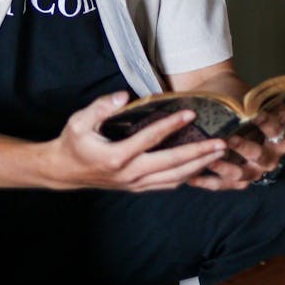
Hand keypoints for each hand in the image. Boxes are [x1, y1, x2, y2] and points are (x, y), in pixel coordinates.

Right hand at [42, 91, 227, 192]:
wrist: (63, 171)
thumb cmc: (73, 143)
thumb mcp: (78, 121)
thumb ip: (101, 107)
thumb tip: (125, 96)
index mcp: (117, 156)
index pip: (150, 139)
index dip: (171, 125)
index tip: (190, 114)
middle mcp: (130, 173)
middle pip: (172, 164)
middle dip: (198, 153)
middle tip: (220, 143)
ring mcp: (135, 183)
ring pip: (174, 178)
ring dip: (198, 166)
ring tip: (217, 154)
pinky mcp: (137, 187)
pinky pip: (167, 185)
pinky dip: (186, 177)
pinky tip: (199, 168)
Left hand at [188, 102, 284, 191]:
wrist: (226, 113)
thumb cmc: (241, 103)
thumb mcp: (252, 100)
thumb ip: (266, 103)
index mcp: (278, 137)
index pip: (275, 130)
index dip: (266, 123)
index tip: (255, 114)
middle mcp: (268, 157)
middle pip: (260, 155)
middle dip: (244, 148)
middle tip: (229, 140)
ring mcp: (252, 171)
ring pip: (240, 174)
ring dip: (224, 168)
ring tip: (209, 159)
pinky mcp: (234, 180)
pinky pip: (221, 184)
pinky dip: (206, 181)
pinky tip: (191, 177)